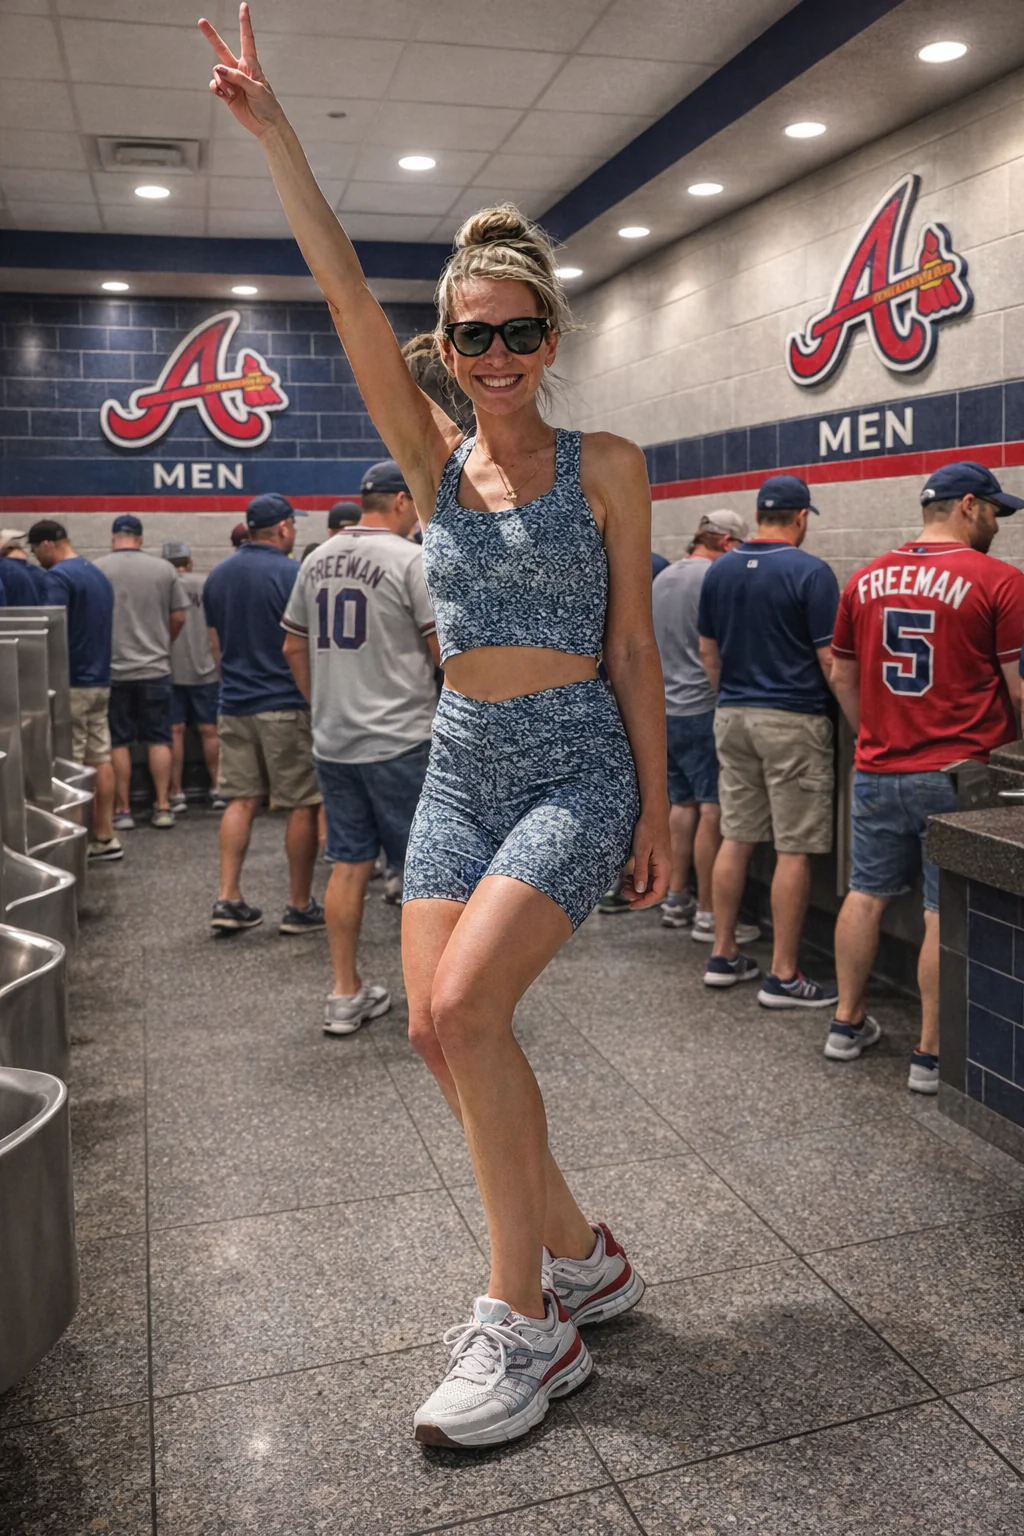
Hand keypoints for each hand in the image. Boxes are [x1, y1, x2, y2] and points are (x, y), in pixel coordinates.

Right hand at [199, 3, 282, 137]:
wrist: (266, 126)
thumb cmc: (267, 105)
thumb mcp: (257, 88)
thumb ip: (238, 77)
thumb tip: (218, 68)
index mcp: (251, 64)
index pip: (246, 39)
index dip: (244, 23)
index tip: (244, 6)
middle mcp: (239, 70)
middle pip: (222, 49)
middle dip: (212, 36)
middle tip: (201, 21)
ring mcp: (231, 81)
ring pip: (217, 73)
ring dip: (222, 82)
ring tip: (232, 93)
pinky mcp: (226, 93)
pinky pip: (215, 86)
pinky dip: (218, 90)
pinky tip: (225, 96)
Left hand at [621, 811, 670, 909]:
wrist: (654, 813)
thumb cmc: (648, 829)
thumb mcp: (641, 851)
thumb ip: (641, 871)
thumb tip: (640, 890)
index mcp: (664, 868)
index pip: (657, 893)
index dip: (645, 902)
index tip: (631, 905)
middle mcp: (666, 868)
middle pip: (654, 890)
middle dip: (639, 895)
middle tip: (624, 891)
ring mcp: (662, 864)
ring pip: (651, 883)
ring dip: (639, 887)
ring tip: (624, 884)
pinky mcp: (658, 860)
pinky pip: (650, 875)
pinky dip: (640, 878)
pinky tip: (630, 876)